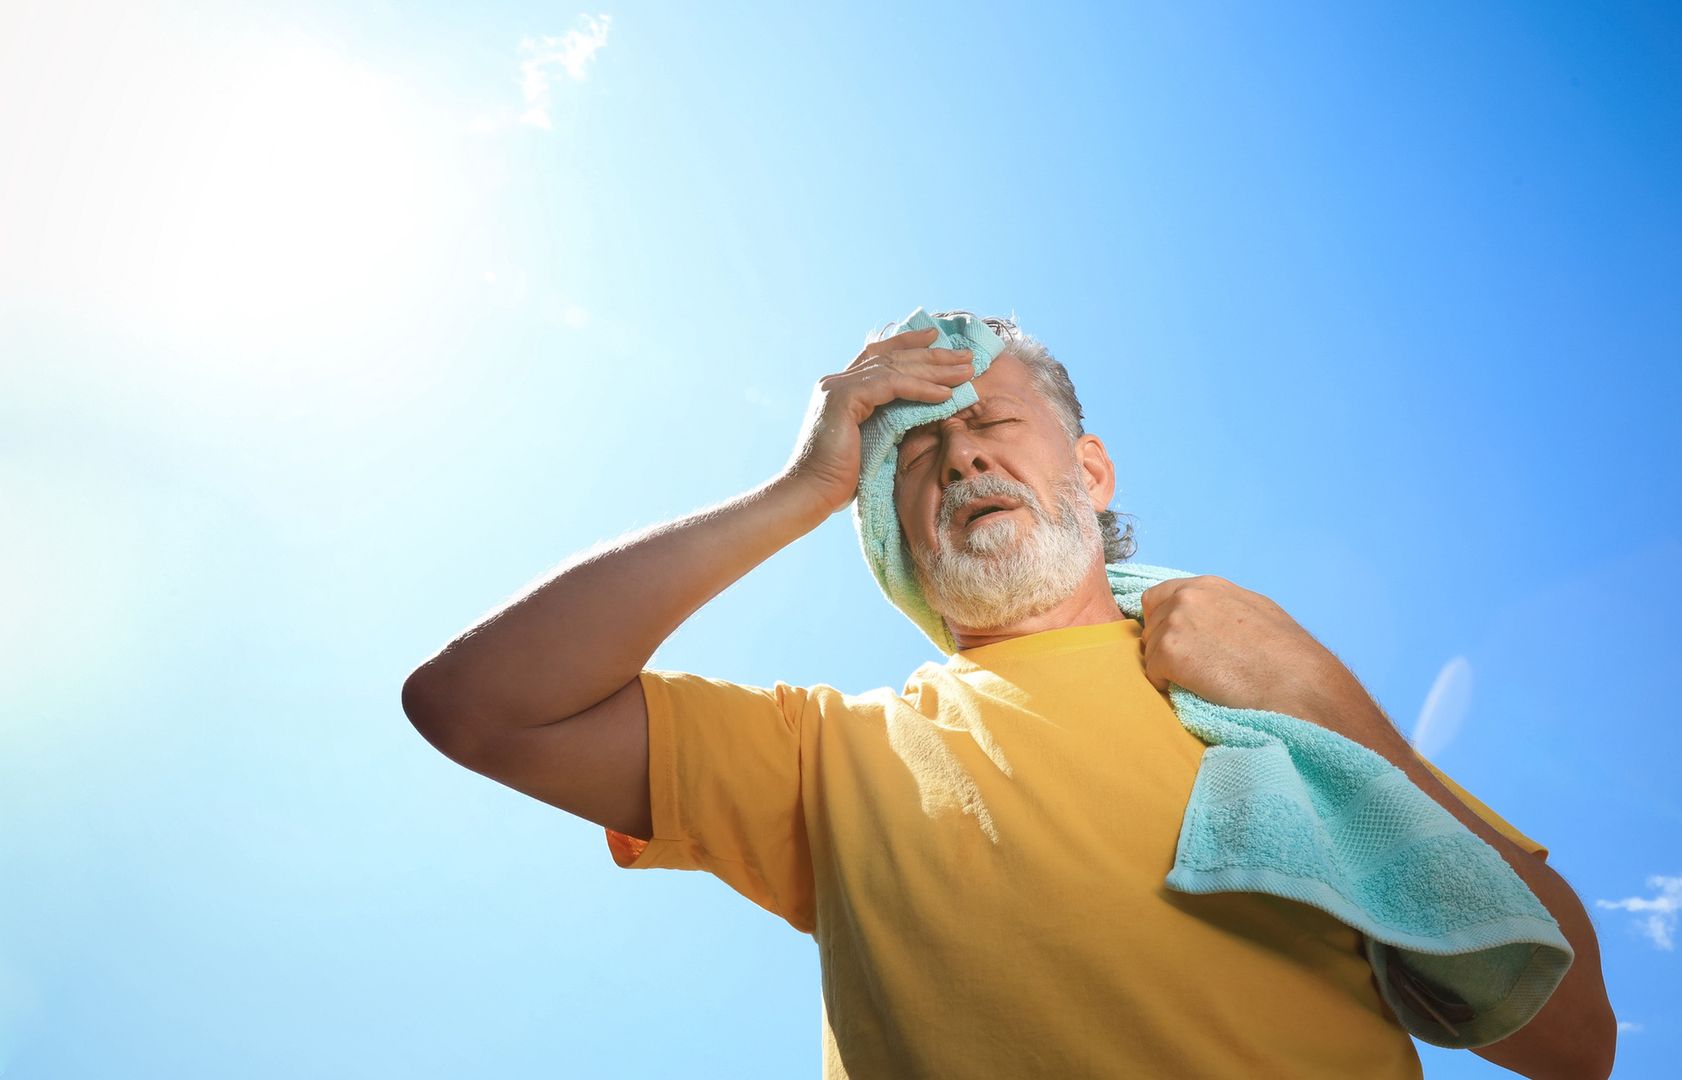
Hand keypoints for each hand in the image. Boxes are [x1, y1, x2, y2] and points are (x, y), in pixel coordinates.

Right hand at [778, 326, 974, 515]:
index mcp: (840, 388)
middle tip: (966, 356)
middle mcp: (836, 381)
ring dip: (934, 370)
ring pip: (894, 368)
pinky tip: (945, 394)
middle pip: (891, 357)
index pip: (878, 355)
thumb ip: (885, 418)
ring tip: (965, 373)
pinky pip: (891, 385)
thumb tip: (917, 412)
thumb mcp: (869, 440)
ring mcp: (838, 386)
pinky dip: (920, 388)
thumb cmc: (838, 478)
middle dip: (931, 355)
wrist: (811, 492)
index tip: (936, 338)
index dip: (908, 343)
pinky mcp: (844, 398)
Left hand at [1138, 575, 1368, 726]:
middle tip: (1193, 669)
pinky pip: (1151, 674)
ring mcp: (1176, 622)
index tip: (1182, 645)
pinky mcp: (1170, 652)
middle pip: (1150, 625)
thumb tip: (1206, 620)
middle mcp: (1187, 596)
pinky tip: (1196, 690)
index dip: (1164, 623)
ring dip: (1167, 669)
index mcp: (1208, 586)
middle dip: (1164, 646)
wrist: (1298, 683)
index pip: (1158, 598)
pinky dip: (1167, 686)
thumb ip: (1222, 609)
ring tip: (1202, 681)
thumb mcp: (1256, 613)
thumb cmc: (1288, 656)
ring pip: (1150, 650)